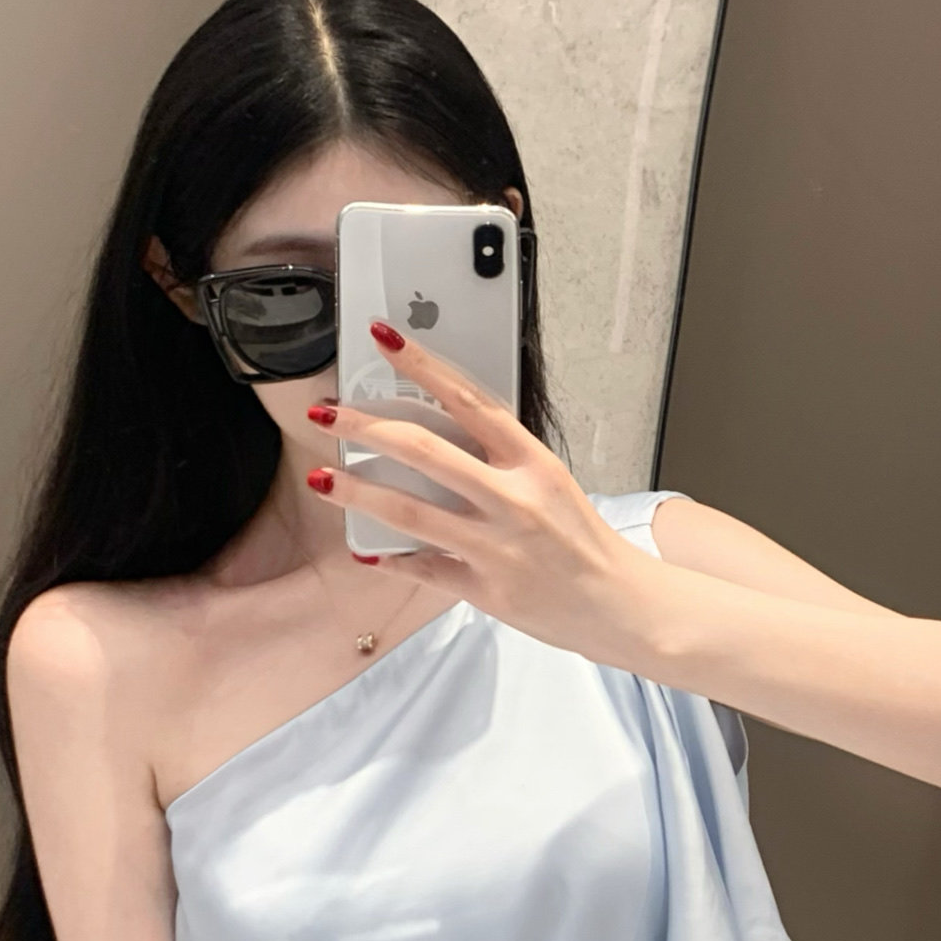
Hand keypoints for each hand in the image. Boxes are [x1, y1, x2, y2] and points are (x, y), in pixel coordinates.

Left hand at [307, 325, 661, 664]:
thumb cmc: (582, 540)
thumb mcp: (550, 483)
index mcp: (531, 461)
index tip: (384, 338)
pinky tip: (365, 550)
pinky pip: (421, 568)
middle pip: (422, 450)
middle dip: (365, 426)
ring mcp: (494, 545)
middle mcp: (511, 498)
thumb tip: (437, 437)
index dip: (421, 364)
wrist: (617, 603)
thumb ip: (499, 460)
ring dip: (356, 491)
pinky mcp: (482, 588)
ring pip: (407, 511)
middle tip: (328, 412)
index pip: (467, 399)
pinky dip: (389, 558)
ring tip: (323, 477)